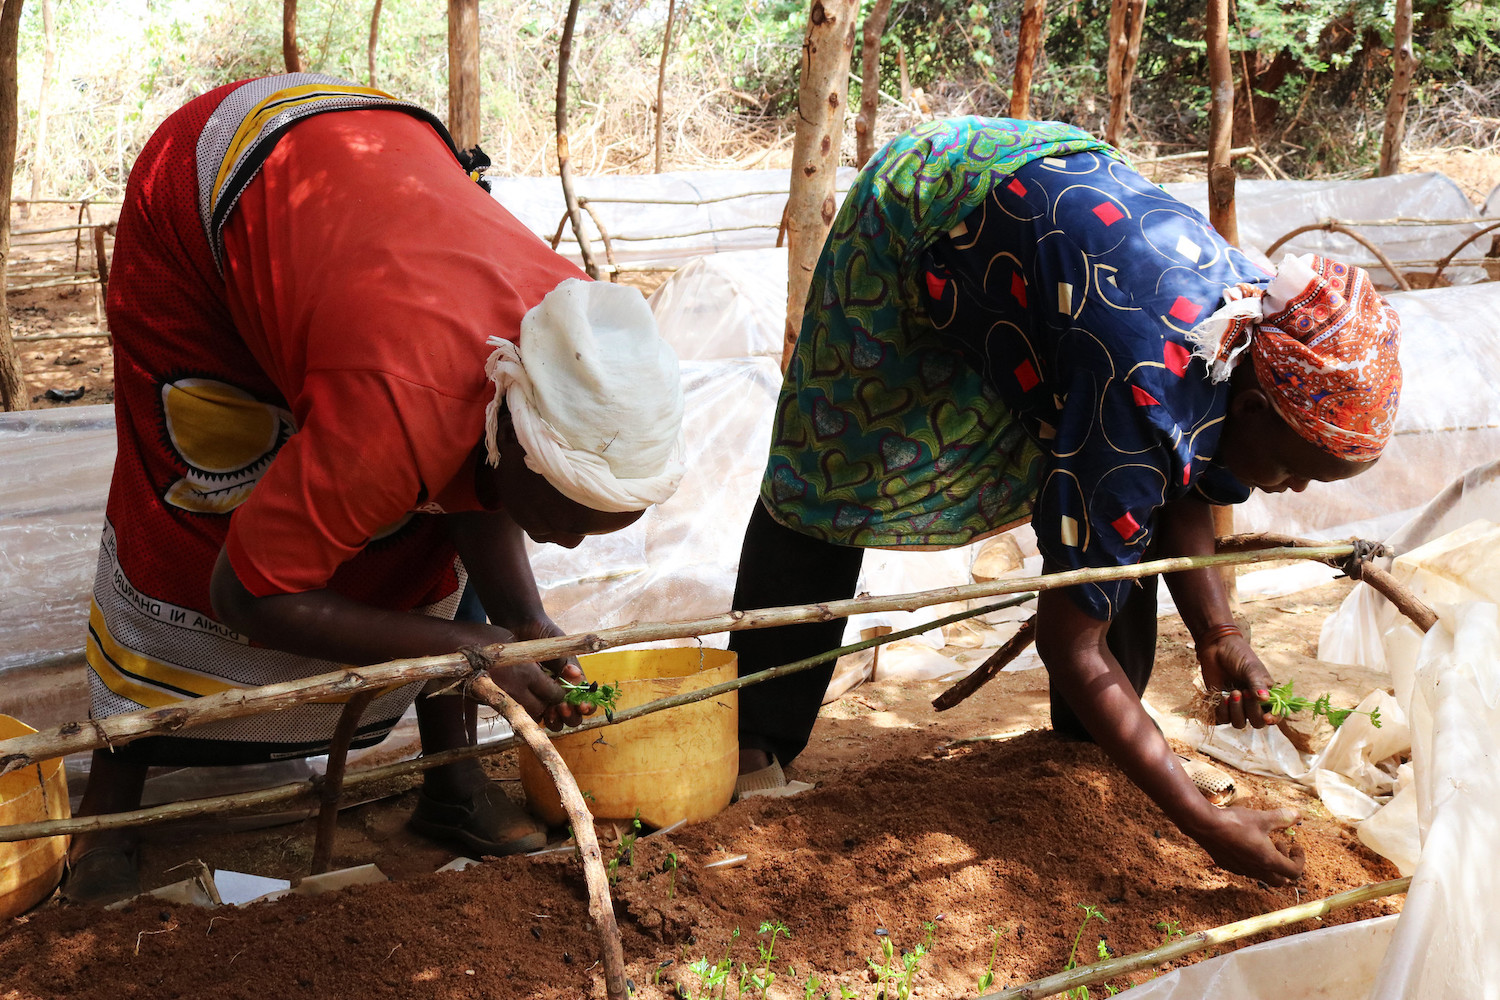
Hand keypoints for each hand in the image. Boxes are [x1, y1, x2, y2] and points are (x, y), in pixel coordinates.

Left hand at [504, 616, 589, 730]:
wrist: (521, 625)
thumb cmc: (545, 634)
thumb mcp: (561, 647)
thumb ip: (568, 663)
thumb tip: (576, 675)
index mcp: (574, 681)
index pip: (586, 701)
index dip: (587, 707)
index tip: (582, 705)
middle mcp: (561, 692)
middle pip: (573, 716)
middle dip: (572, 716)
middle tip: (564, 708)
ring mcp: (545, 696)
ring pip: (556, 720)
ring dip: (557, 720)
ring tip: (552, 711)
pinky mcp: (528, 698)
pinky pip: (536, 715)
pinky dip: (540, 718)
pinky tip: (539, 713)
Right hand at [1191, 806, 1304, 884]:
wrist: (1204, 825)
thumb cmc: (1234, 822)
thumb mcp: (1262, 818)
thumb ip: (1282, 818)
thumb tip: (1299, 814)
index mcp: (1268, 860)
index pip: (1294, 872)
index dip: (1300, 860)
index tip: (1296, 846)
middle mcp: (1256, 870)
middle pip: (1280, 880)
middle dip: (1285, 864)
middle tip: (1281, 845)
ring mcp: (1241, 870)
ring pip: (1263, 875)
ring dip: (1269, 862)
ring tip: (1262, 842)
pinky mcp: (1229, 866)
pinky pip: (1247, 870)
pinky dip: (1253, 861)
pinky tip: (1245, 843)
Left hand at [1198, 632, 1277, 728]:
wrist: (1217, 648)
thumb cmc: (1239, 656)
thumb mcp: (1251, 668)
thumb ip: (1257, 683)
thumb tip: (1265, 699)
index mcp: (1267, 695)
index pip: (1276, 714)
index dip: (1273, 719)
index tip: (1267, 717)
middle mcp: (1253, 704)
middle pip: (1257, 722)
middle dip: (1251, 711)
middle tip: (1243, 692)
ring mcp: (1237, 706)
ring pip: (1239, 723)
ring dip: (1236, 711)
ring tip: (1233, 692)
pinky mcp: (1221, 706)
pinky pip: (1222, 719)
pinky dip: (1222, 712)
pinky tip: (1222, 697)